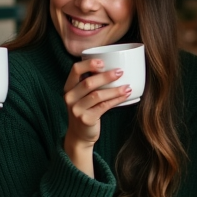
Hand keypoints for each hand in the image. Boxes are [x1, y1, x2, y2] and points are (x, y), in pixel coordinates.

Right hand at [62, 58, 130, 174]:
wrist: (80, 135)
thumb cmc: (85, 110)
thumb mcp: (82, 96)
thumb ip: (90, 83)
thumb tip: (113, 67)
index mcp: (68, 87)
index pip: (75, 70)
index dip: (88, 64)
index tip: (102, 62)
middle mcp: (69, 97)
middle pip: (88, 82)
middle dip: (106, 76)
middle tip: (120, 72)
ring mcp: (76, 109)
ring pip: (97, 95)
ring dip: (114, 90)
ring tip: (127, 86)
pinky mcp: (86, 119)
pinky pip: (104, 106)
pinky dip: (116, 100)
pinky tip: (125, 96)